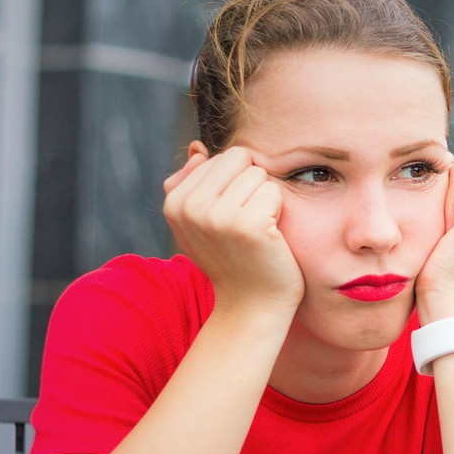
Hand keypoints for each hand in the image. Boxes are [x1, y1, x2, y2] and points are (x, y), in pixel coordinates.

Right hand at [163, 146, 304, 313]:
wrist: (252, 304)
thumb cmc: (232, 259)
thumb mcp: (200, 223)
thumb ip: (193, 183)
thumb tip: (198, 149)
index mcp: (174, 202)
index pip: (222, 158)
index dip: (236, 184)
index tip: (231, 218)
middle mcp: (190, 207)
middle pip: (240, 158)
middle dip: (251, 185)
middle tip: (247, 222)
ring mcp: (217, 215)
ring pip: (258, 174)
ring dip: (266, 200)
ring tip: (256, 231)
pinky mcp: (247, 224)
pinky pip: (274, 191)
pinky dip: (278, 211)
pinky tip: (269, 237)